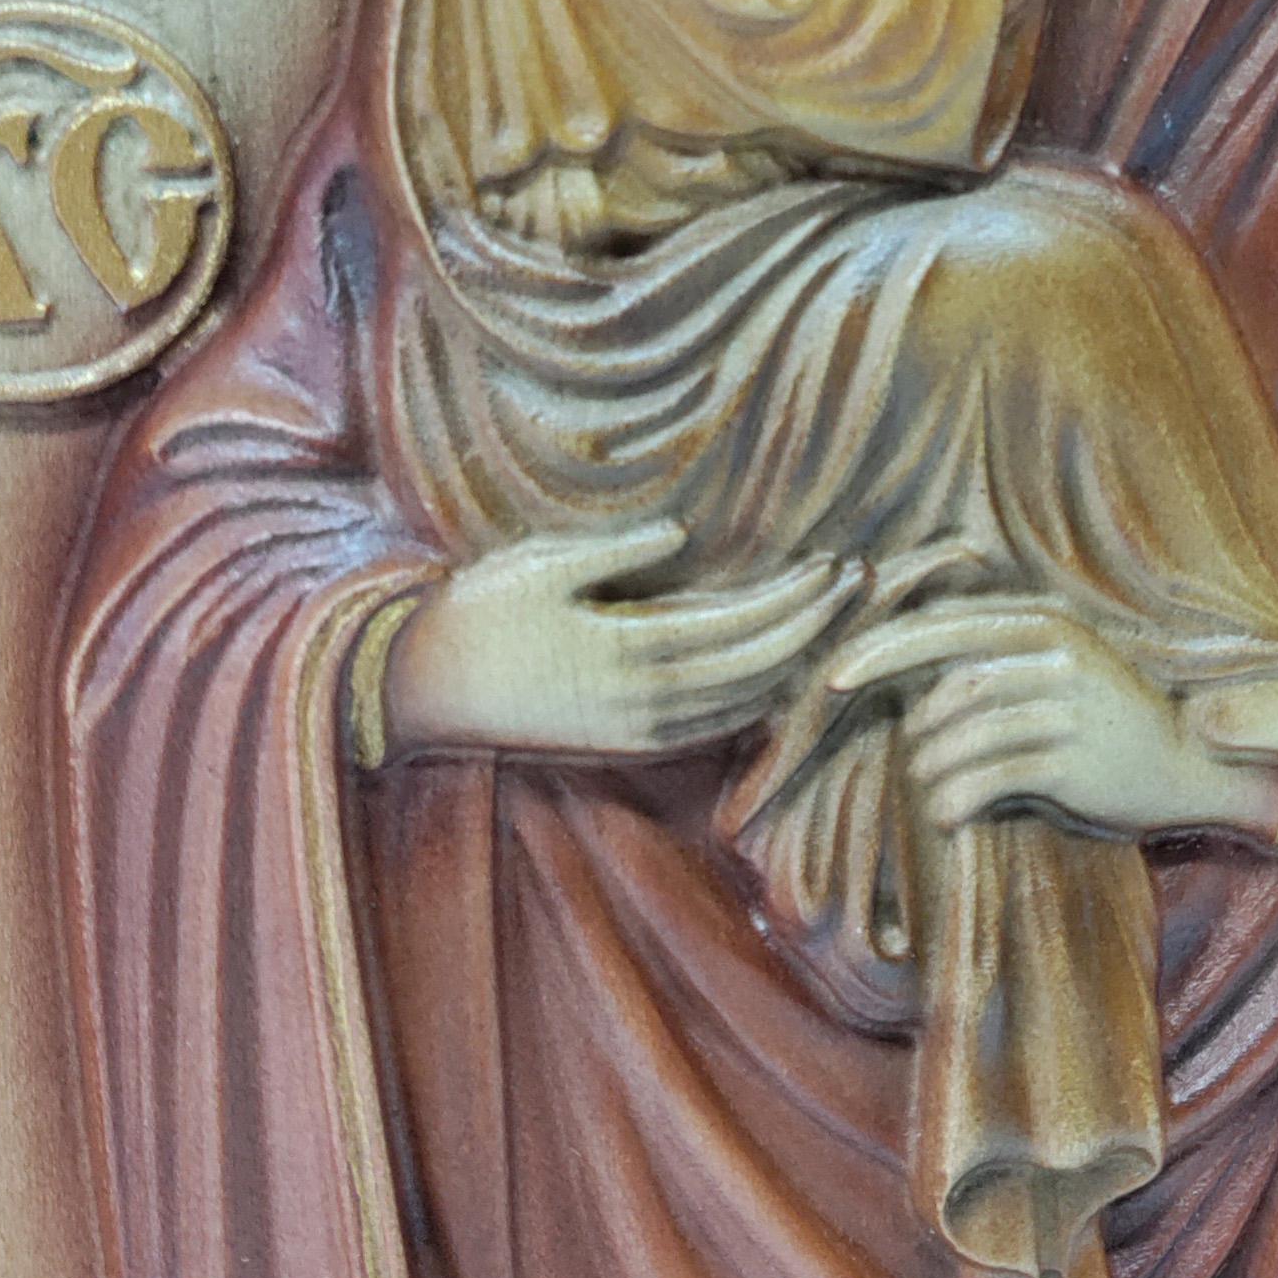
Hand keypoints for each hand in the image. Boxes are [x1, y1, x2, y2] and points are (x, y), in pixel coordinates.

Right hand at [384, 521, 857, 761]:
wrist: (422, 693)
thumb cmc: (476, 614)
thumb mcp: (541, 565)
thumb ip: (617, 552)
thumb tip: (681, 534)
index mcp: (631, 650)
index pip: (743, 626)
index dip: (797, 598)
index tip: (835, 564)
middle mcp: (647, 701)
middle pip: (758, 667)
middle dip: (814, 625)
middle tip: (855, 583)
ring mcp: (639, 729)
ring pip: (744, 703)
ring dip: (795, 662)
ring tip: (830, 620)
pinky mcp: (627, 743)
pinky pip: (714, 725)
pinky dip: (757, 699)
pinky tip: (778, 673)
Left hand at [827, 595, 1269, 838]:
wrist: (1190, 767)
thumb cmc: (1109, 722)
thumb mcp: (1058, 669)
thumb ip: (994, 662)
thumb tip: (910, 674)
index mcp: (1043, 622)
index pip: (944, 626)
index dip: (882, 648)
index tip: (834, 674)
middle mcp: (1055, 654)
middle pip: (949, 679)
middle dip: (905, 717)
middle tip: (888, 746)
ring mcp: (1066, 706)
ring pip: (964, 734)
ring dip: (931, 767)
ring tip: (929, 789)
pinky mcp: (1072, 759)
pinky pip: (990, 778)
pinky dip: (958, 800)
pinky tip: (947, 817)